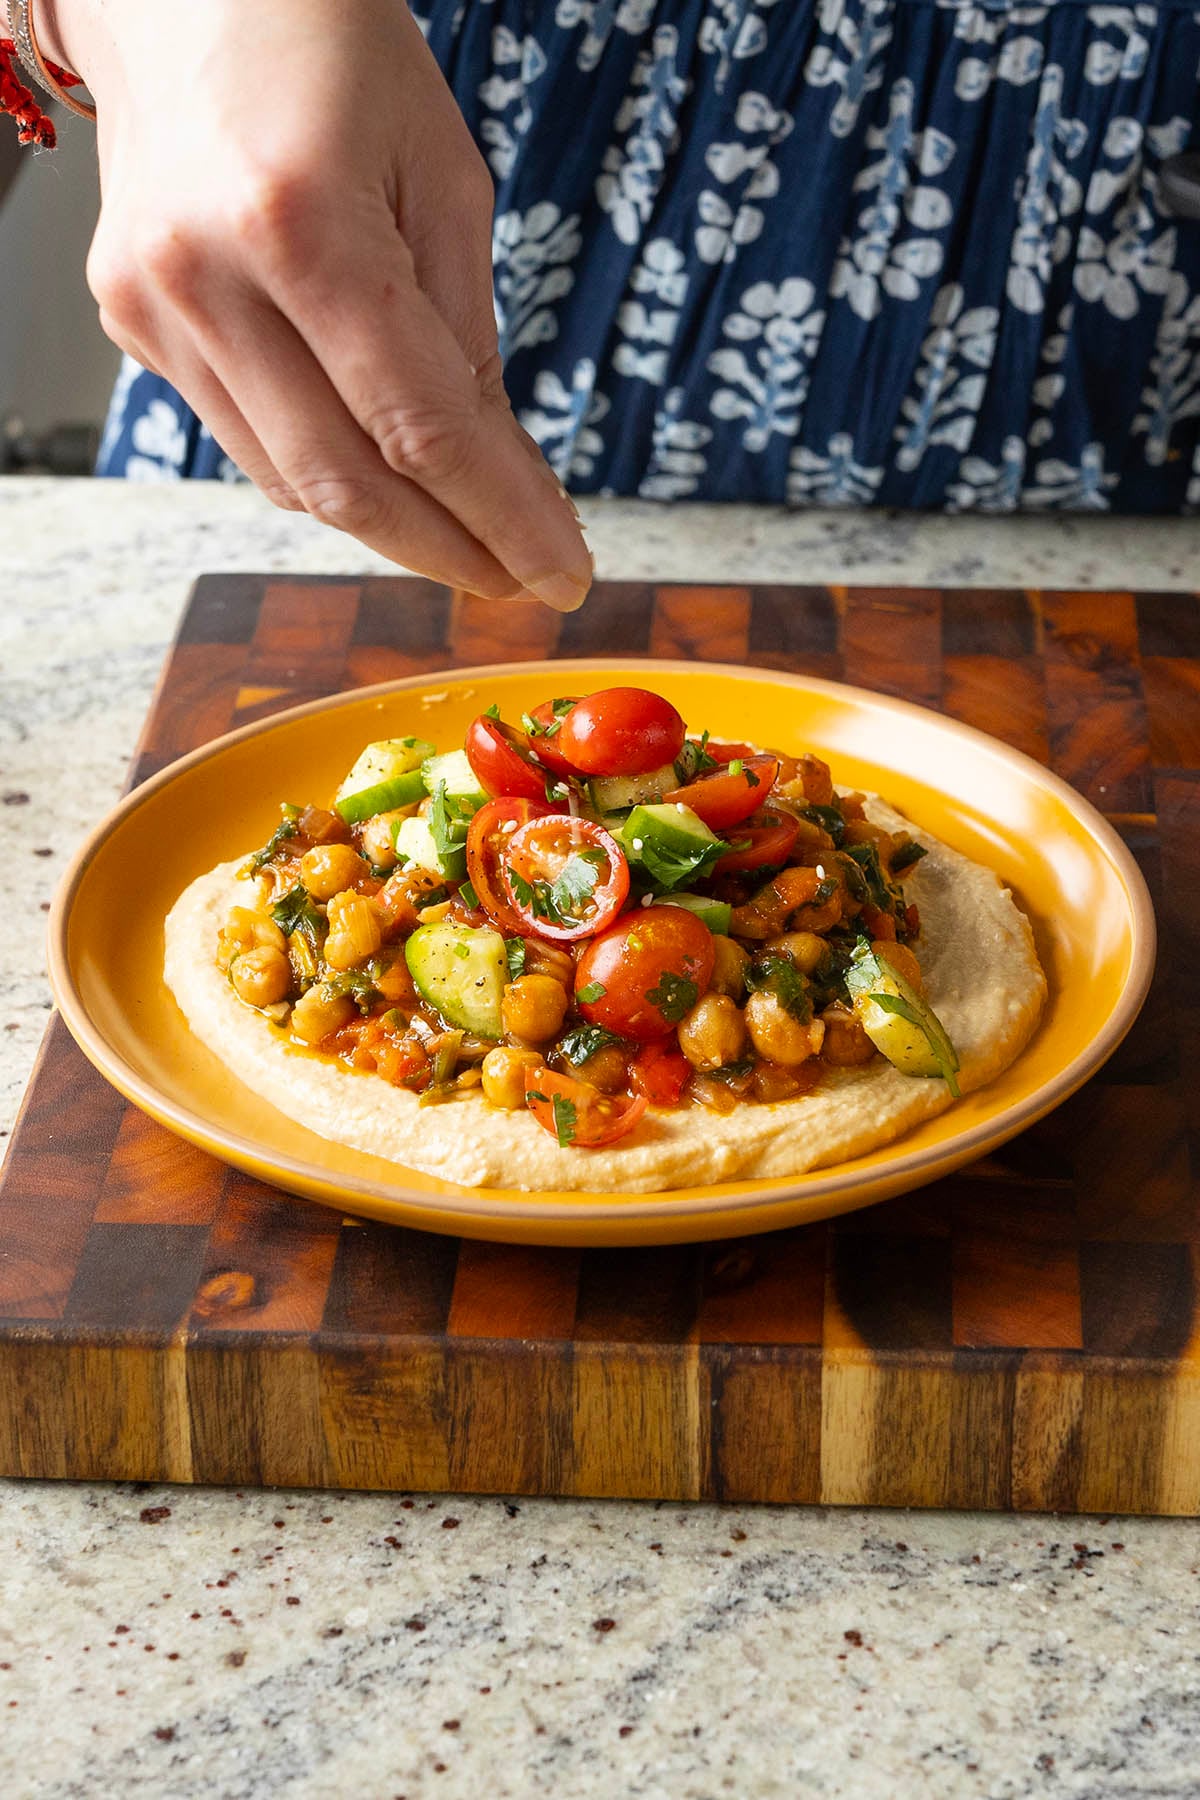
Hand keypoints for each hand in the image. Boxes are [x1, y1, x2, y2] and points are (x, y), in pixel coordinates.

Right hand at [50, 0, 591, 608]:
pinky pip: (249, 439)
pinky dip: (326, 468)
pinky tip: (379, 466)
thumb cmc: (329, 49)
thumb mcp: (443, 176)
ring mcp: (153, 309)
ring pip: (292, 480)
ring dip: (390, 520)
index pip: (422, 428)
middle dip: (449, 548)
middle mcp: (206, 279)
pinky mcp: (132, 325)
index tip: (562, 575)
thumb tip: (497, 472)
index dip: (502, 519)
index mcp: (300, 223)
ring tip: (465, 528)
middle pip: (348, 481)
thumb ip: (465, 335)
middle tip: (520, 576)